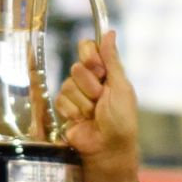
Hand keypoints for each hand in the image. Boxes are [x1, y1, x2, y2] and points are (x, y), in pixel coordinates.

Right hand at [55, 31, 141, 181]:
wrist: (108, 149)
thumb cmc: (121, 120)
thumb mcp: (121, 87)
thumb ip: (112, 60)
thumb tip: (110, 32)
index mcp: (106, 72)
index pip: (88, 48)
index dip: (90, 57)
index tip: (98, 70)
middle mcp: (89, 81)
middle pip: (76, 66)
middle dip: (90, 85)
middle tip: (100, 99)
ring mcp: (76, 95)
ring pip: (68, 84)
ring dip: (83, 102)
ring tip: (93, 114)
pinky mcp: (65, 109)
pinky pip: (60, 100)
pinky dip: (73, 111)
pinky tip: (82, 121)